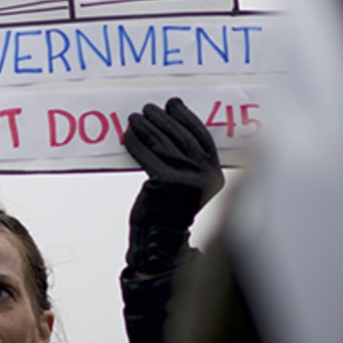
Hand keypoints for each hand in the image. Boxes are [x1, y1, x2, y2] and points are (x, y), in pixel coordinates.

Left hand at [122, 98, 223, 274]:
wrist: (160, 237)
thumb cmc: (171, 208)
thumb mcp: (188, 183)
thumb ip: (187, 160)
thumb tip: (169, 124)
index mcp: (215, 174)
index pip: (201, 137)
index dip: (187, 118)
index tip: (173, 105)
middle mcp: (204, 176)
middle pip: (181, 137)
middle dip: (163, 119)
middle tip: (148, 109)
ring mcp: (185, 178)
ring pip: (163, 143)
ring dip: (146, 127)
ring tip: (135, 118)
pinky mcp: (165, 181)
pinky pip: (147, 155)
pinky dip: (136, 143)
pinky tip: (128, 135)